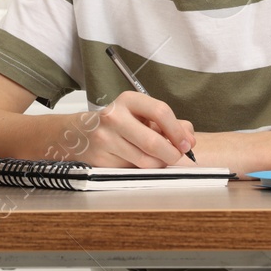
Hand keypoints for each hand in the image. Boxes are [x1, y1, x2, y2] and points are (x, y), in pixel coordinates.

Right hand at [72, 91, 194, 167]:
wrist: (81, 133)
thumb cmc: (120, 122)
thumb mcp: (142, 114)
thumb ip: (169, 123)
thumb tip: (189, 139)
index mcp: (128, 100)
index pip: (160, 111)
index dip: (178, 131)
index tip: (187, 143)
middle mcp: (114, 117)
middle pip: (153, 142)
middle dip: (172, 153)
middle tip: (177, 155)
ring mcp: (105, 140)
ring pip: (145, 161)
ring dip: (159, 164)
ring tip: (159, 158)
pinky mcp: (101, 160)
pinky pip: (133, 170)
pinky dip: (143, 170)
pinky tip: (140, 162)